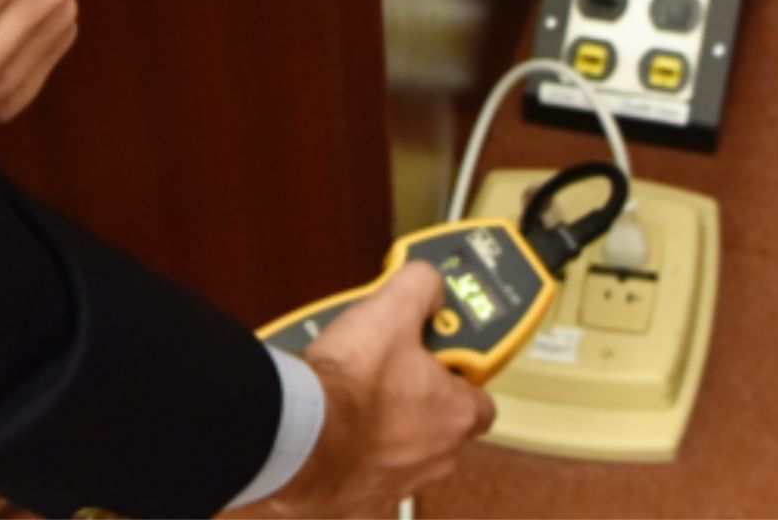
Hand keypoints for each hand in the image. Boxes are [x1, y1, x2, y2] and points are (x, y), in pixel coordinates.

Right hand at [227, 263, 495, 518]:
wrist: (297, 432)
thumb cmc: (347, 385)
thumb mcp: (390, 309)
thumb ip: (420, 286)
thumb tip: (428, 280)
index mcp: (455, 414)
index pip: (480, 394)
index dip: (459, 366)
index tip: (439, 347)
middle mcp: (435, 456)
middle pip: (438, 420)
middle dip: (415, 392)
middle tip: (387, 362)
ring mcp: (397, 481)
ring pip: (400, 445)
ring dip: (383, 421)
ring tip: (353, 387)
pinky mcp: (358, 497)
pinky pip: (363, 467)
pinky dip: (352, 447)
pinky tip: (332, 419)